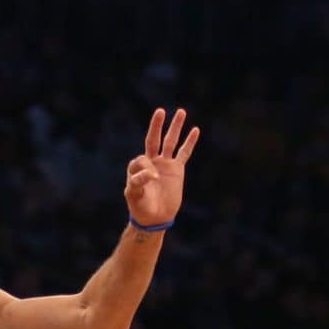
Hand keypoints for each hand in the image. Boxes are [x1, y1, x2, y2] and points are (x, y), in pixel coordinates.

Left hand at [124, 108, 199, 225]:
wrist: (155, 217)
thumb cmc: (141, 207)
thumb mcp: (134, 195)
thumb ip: (138, 182)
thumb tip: (153, 174)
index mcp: (137, 167)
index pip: (142, 159)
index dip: (146, 169)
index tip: (152, 180)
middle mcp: (150, 162)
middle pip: (154, 139)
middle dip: (157, 126)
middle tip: (160, 111)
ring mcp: (164, 164)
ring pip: (170, 142)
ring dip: (175, 128)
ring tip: (180, 112)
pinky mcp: (177, 169)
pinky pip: (184, 152)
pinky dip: (189, 142)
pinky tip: (194, 129)